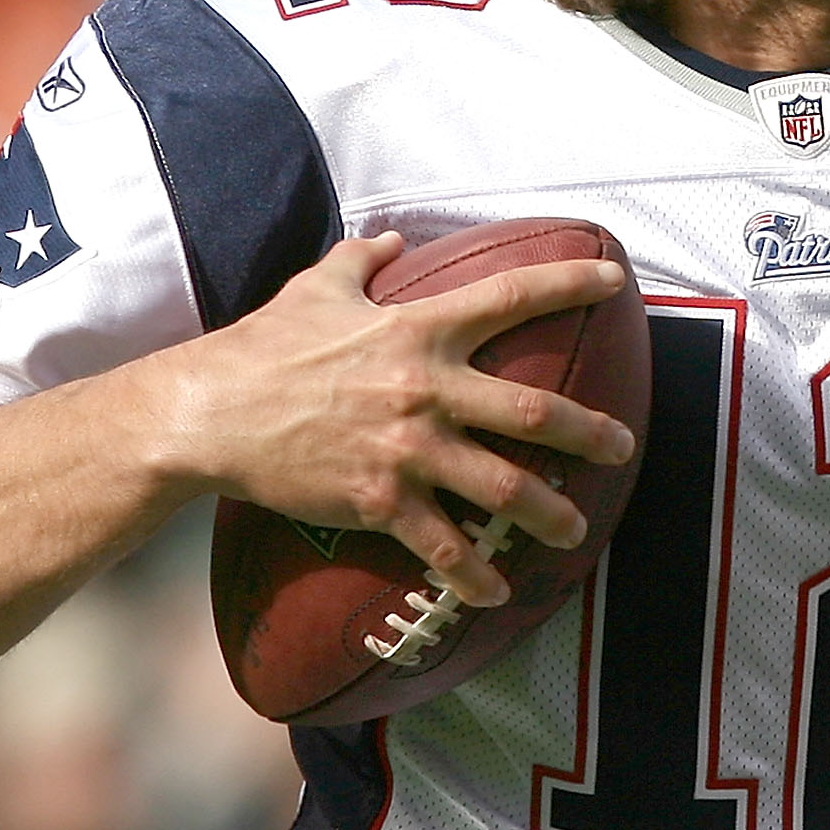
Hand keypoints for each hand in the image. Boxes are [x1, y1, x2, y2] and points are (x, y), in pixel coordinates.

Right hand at [139, 233, 637, 606]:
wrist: (207, 414)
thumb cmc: (262, 347)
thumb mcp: (315, 287)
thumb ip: (362, 259)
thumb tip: (392, 237)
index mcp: (418, 329)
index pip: (510, 296)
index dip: (569, 282)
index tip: (615, 280)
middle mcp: (426, 388)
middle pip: (532, 410)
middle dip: (587, 432)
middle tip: (622, 447)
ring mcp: (406, 449)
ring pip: (502, 486)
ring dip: (548, 512)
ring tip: (575, 529)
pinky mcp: (377, 501)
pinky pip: (442, 546)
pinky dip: (473, 574)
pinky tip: (497, 592)